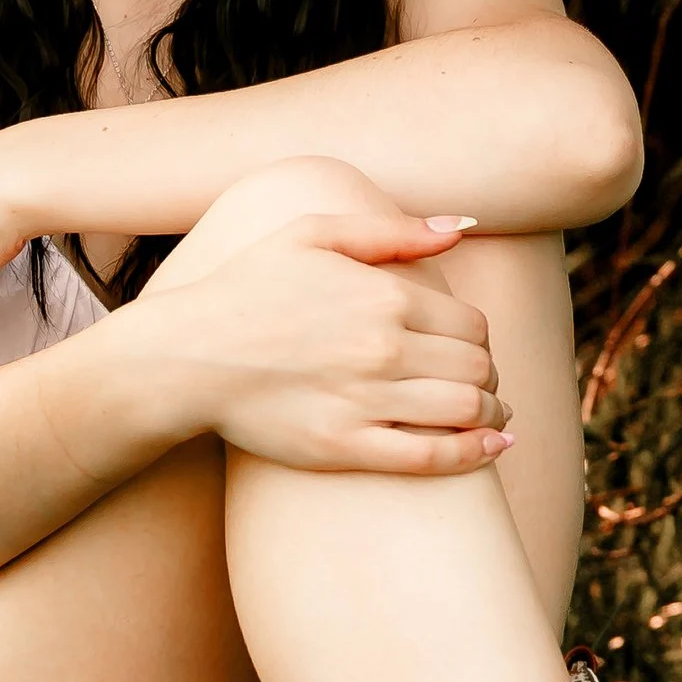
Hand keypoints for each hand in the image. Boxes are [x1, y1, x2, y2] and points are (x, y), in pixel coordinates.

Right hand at [133, 206, 510, 475]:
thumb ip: (390, 230)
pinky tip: (493, 450)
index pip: (470, 323)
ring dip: (493, 417)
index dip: (480, 339)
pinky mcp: (344, 446)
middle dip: (490, 378)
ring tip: (494, 420)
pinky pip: (430, 456)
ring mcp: (365, 399)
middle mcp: (382, 346)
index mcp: (382, 294)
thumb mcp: (312, 233)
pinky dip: (474, 454)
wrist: (187, 354)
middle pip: (478, 367)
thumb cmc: (247, 288)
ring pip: (466, 411)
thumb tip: (459, 225)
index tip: (470, 350)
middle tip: (484, 386)